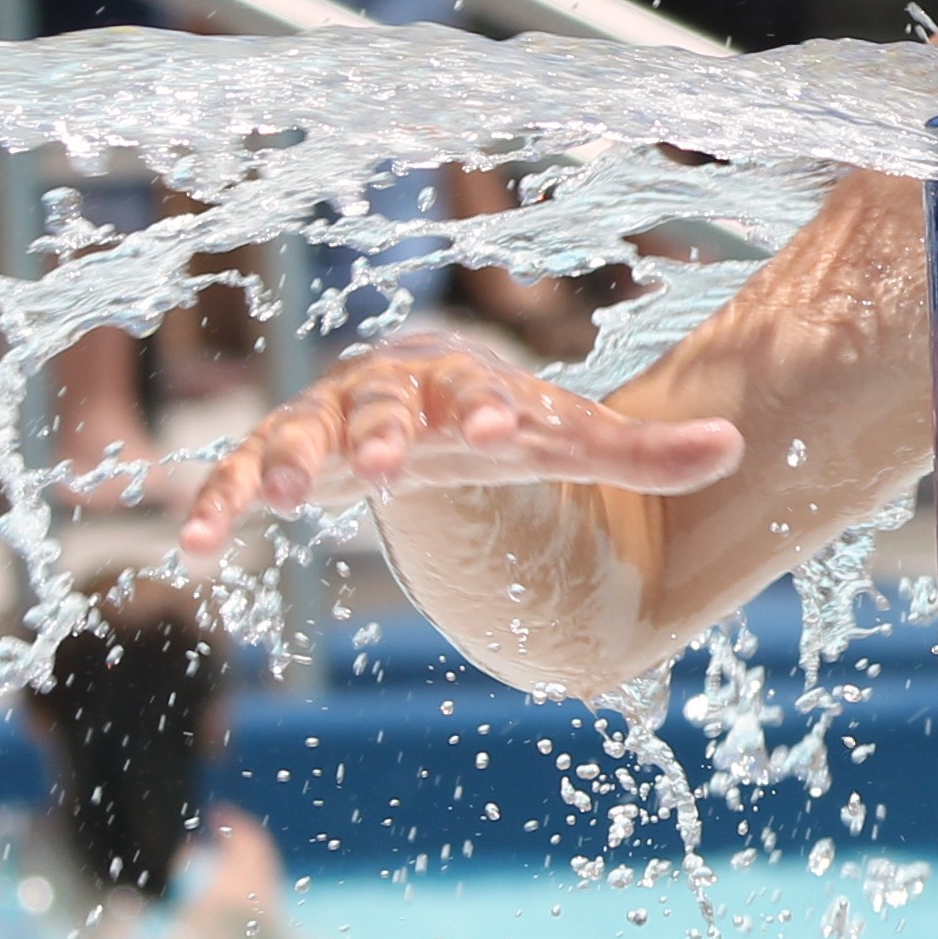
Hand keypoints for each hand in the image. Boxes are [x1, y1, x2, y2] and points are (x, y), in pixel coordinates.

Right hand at [173, 335, 744, 568]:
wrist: (420, 395)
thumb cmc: (500, 422)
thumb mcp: (566, 441)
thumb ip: (644, 453)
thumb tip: (740, 449)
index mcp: (461, 388)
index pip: (476, 395)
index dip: (488, 412)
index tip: (504, 431)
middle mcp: (386, 399)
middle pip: (380, 410)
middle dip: (379, 436)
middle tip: (381, 466)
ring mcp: (325, 426)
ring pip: (299, 436)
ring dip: (286, 462)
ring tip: (278, 500)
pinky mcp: (279, 459)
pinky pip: (240, 478)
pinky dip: (218, 505)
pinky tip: (197, 550)